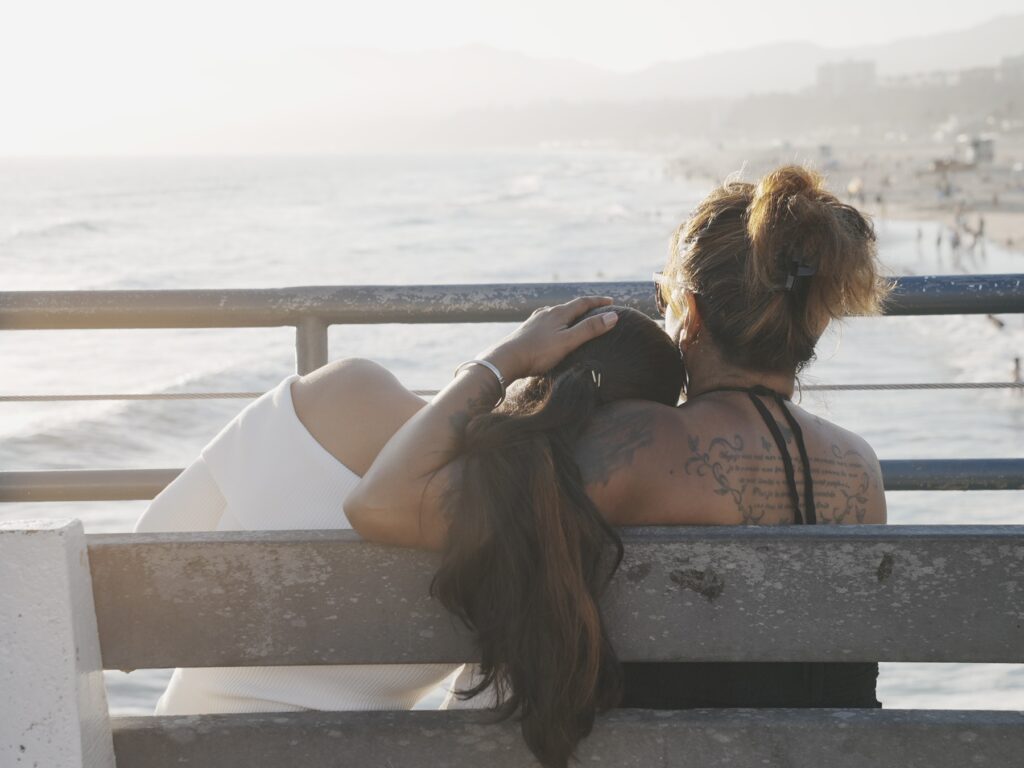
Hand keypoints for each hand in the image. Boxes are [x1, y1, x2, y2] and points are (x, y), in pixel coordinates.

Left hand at [478, 296, 618, 380]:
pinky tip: (552, 329)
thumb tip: (613, 316)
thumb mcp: (568, 342)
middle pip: (569, 306)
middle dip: (584, 307)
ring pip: (556, 313)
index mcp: (559, 313)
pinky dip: (556, 322)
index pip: (583, 302)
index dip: (598, 302)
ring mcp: (535, 321)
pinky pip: (546, 322)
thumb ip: (589, 329)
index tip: (611, 302)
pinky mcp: (527, 330)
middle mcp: (546, 312)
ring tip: (576, 319)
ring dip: (569, 314)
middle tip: (597, 309)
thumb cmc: (538, 352)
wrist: (505, 360)